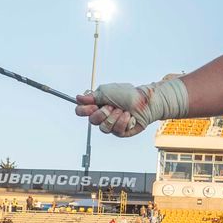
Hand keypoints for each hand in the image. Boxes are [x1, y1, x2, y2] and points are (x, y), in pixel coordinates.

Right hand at [74, 77, 188, 137]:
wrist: (145, 101)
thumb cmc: (127, 94)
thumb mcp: (108, 91)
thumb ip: (92, 97)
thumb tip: (78, 98)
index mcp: (96, 105)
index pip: (81, 111)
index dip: (84, 110)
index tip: (93, 105)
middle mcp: (102, 116)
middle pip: (92, 121)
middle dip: (103, 113)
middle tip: (112, 106)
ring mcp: (111, 124)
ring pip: (104, 128)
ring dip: (114, 117)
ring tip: (123, 110)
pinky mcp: (121, 132)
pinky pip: (117, 131)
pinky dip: (123, 122)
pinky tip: (129, 116)